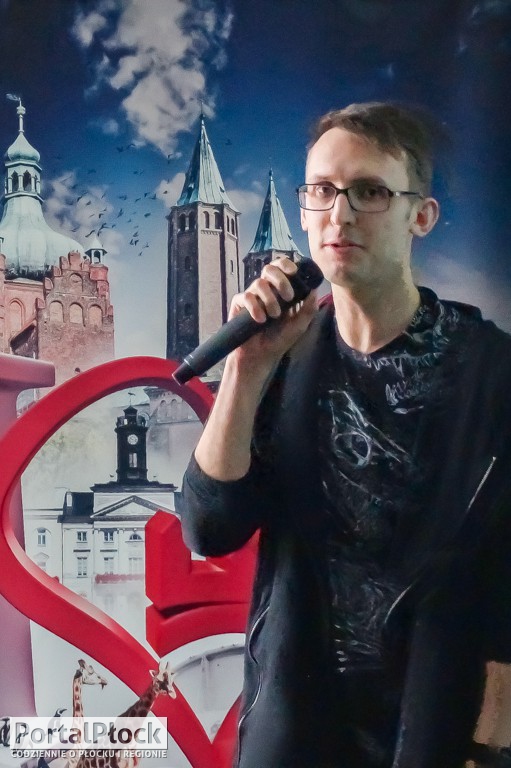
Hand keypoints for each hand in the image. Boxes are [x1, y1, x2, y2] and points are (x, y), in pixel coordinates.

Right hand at [227, 257, 317, 373]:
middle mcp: (266, 290)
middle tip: (288, 297)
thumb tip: (314, 290)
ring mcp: (252, 296)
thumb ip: (309, 309)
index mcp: (280, 291)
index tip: (293, 272)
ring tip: (274, 316)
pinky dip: (254, 307)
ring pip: (259, 283)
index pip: (282, 268)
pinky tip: (260, 320)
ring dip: (270, 299)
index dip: (287, 265)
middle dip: (281, 280)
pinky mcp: (239, 304)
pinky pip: (246, 296)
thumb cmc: (279, 340)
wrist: (260, 356)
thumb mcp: (299, 326)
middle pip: (269, 269)